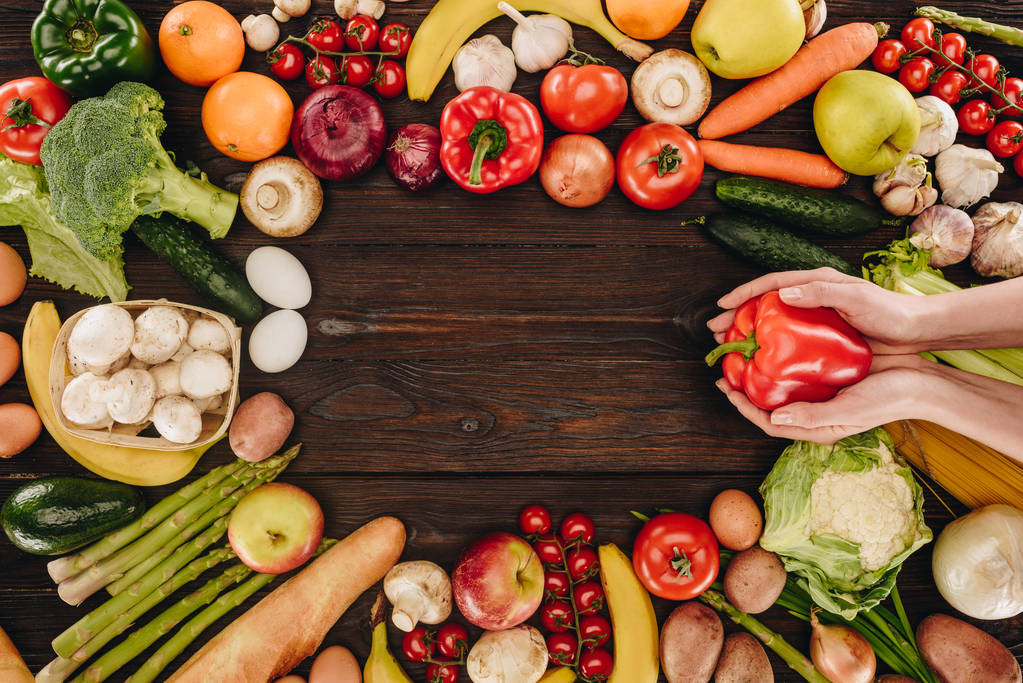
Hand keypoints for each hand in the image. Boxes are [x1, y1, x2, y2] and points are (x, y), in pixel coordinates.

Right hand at [707, 268, 928, 353]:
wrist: (918, 331)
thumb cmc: (890, 312)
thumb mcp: (856, 297)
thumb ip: (821, 292)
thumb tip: (782, 293)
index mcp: (817, 283)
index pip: (771, 284)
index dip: (744, 294)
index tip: (722, 305)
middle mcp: (814, 297)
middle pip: (766, 302)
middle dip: (738, 313)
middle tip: (715, 329)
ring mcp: (818, 317)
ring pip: (774, 321)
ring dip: (750, 331)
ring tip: (731, 345)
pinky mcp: (825, 336)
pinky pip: (790, 338)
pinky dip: (771, 345)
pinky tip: (762, 360)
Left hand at [715, 355, 938, 443]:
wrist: (923, 382)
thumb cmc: (890, 399)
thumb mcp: (850, 410)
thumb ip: (814, 417)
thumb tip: (776, 417)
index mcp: (816, 427)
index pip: (769, 422)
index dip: (744, 407)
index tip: (726, 388)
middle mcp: (814, 411)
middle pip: (770, 403)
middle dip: (745, 388)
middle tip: (725, 366)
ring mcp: (822, 393)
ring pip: (782, 385)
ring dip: (761, 370)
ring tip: (744, 350)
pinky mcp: (831, 374)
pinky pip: (800, 367)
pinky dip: (784, 356)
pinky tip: (775, 338)